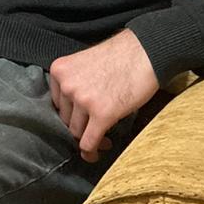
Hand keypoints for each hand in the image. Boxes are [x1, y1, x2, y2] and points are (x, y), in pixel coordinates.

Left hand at [49, 29, 159, 163]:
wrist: (146, 52)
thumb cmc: (121, 56)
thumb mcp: (85, 64)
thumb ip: (75, 83)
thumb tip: (75, 110)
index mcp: (60, 71)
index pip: (58, 103)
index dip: (70, 114)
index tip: (81, 119)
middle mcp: (67, 85)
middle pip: (66, 119)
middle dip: (80, 128)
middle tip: (94, 131)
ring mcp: (83, 100)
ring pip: (77, 132)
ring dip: (88, 140)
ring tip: (103, 140)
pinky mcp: (101, 114)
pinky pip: (89, 142)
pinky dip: (92, 151)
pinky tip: (101, 149)